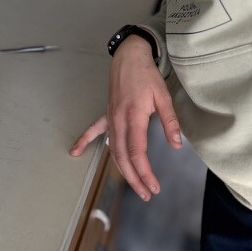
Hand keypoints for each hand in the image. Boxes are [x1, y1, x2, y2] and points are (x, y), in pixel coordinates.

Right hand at [69, 36, 181, 200]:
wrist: (130, 57)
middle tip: (146, 193)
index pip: (137, 153)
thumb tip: (176, 145)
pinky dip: (85, 141)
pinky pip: (94, 130)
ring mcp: (110, 117)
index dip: (145, 173)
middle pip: (123, 157)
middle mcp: (118, 120)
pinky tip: (75, 152)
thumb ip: (170, 121)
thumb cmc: (147, 75)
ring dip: (121, 169)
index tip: (154, 187)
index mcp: (134, 116)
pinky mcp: (107, 113)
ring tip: (133, 184)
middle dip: (134, 178)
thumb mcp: (163, 96)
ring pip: (112, 149)